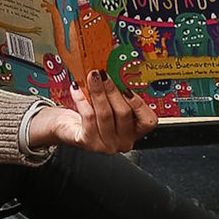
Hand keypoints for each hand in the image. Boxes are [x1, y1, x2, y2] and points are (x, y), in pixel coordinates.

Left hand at [28, 70, 157, 154]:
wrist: (70, 129)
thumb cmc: (94, 115)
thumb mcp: (111, 105)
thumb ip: (119, 95)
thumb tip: (118, 76)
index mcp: (135, 131)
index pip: (148, 121)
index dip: (139, 103)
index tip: (126, 85)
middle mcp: (123, 141)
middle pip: (123, 114)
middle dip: (113, 90)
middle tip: (104, 75)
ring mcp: (106, 144)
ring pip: (105, 114)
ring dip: (98, 92)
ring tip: (92, 77)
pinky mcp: (88, 142)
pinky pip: (88, 117)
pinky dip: (82, 100)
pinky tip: (77, 89)